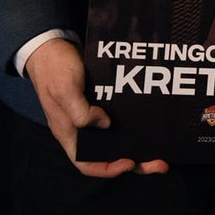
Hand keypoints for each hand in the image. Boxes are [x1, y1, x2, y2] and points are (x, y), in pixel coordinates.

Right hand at [23, 37, 168, 176]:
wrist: (51, 45)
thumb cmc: (54, 69)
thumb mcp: (65, 90)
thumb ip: (81, 112)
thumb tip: (106, 124)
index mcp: (69, 133)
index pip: (87, 163)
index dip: (108, 169)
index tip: (130, 163)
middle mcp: (82, 129)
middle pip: (110, 154)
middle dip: (136, 162)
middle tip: (161, 163)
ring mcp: (91, 115)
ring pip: (118, 138)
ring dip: (140, 144)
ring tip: (163, 148)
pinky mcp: (101, 102)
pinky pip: (120, 118)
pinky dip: (135, 122)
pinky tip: (152, 121)